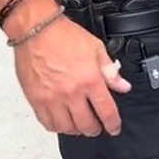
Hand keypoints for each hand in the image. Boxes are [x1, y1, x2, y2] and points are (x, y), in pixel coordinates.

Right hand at [12, 12, 133, 136]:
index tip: (114, 127)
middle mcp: (71, 92)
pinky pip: (46, 122)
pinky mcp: (35, 98)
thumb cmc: (62, 35)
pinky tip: (60, 121)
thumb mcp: (95, 48)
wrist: (35, 29)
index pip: (107, 112)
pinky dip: (56, 126)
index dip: (113, 124)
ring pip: (66, 128)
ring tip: (77, 124)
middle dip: (95, 129)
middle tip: (95, 126)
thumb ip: (110, 71)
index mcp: (90, 80)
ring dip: (75, 129)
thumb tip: (122, 86)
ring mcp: (52, 97)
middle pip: (86, 125)